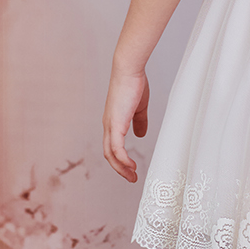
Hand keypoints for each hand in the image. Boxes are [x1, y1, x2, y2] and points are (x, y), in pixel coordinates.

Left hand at [103, 68, 149, 182]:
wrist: (129, 70)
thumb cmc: (134, 84)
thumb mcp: (139, 107)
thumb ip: (140, 122)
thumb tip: (140, 134)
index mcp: (113, 121)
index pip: (113, 146)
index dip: (121, 159)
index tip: (132, 168)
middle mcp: (108, 125)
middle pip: (109, 154)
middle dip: (120, 169)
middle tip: (132, 178)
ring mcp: (110, 125)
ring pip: (111, 154)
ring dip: (121, 168)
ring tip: (132, 176)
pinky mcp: (115, 124)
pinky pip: (116, 148)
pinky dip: (122, 159)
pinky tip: (131, 164)